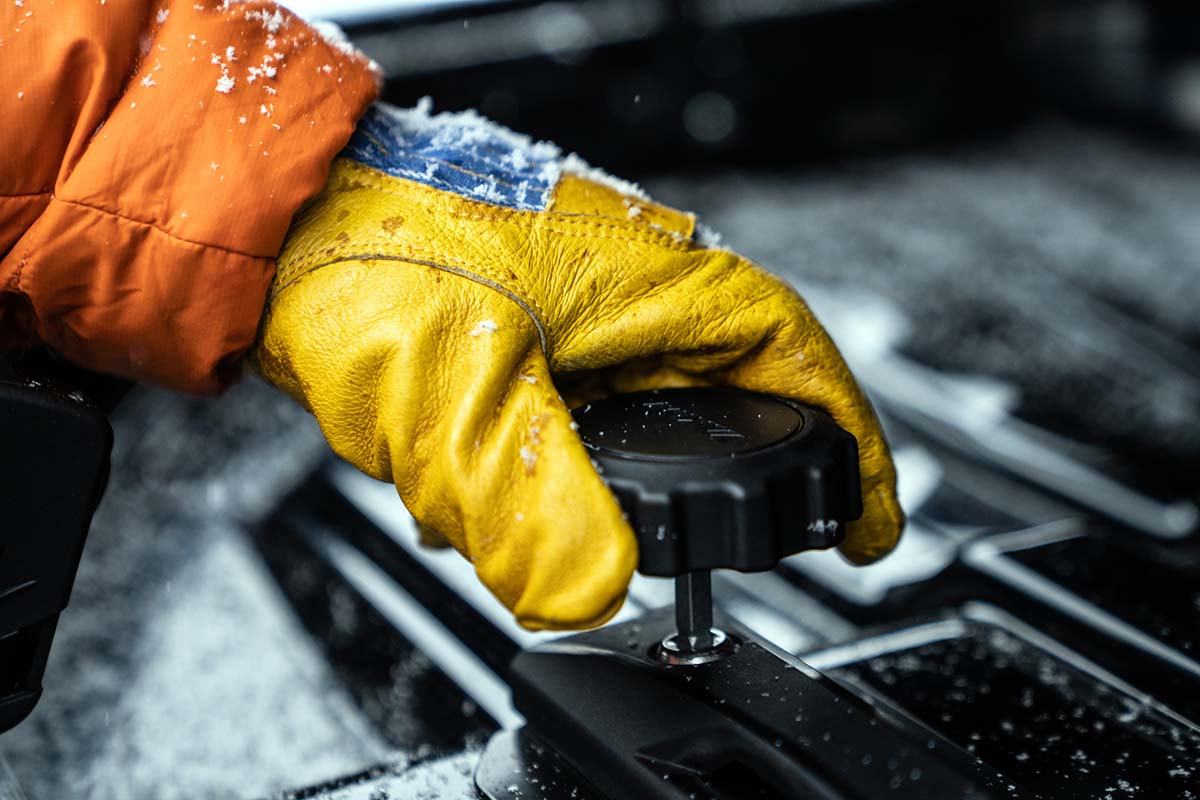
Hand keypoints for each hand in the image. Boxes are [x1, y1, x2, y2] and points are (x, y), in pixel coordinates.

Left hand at [249, 102, 902, 629]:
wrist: (275, 224)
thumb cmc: (367, 250)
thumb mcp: (460, 389)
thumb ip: (528, 499)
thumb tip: (584, 591)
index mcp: (657, 281)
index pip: (796, 362)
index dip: (849, 447)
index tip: (868, 523)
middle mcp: (632, 291)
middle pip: (725, 399)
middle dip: (725, 487)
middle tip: (732, 555)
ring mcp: (580, 313)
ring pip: (640, 417)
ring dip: (623, 488)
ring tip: (589, 540)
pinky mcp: (527, 334)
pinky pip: (576, 414)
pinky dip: (557, 470)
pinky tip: (503, 506)